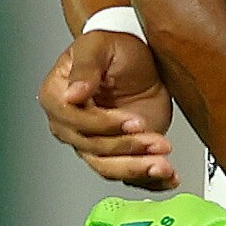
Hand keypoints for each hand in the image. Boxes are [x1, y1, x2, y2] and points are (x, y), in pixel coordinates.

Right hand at [41, 27, 178, 189]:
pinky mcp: (119, 152)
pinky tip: (167, 176)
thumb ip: (85, 68)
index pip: (76, 122)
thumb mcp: (98, 46)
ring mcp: (95, 141)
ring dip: (138, 168)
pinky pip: (129, 175)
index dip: (105, 125)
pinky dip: (150, 180)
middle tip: (156, 142)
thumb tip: (73, 94)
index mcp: (58, 97)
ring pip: (109, 167)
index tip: (133, 121)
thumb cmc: (114, 45)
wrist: (141, 57)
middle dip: (128, 148)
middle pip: (93, 149)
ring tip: (164, 165)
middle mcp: (72, 125)